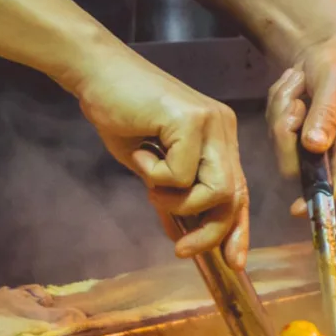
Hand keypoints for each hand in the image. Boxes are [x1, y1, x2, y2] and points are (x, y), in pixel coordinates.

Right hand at [74, 51, 249, 268]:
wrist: (96, 74)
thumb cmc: (119, 115)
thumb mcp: (148, 165)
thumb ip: (169, 194)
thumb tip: (179, 235)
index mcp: (220, 138)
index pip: (239, 190)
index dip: (237, 228)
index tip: (233, 261)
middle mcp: (224, 129)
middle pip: (234, 196)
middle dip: (211, 232)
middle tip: (181, 250)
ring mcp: (212, 123)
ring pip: (215, 190)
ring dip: (176, 202)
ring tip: (149, 183)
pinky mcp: (192, 120)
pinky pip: (180, 174)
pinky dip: (153, 175)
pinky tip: (140, 150)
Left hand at [266, 19, 335, 213]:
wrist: (327, 44)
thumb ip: (327, 113)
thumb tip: (315, 147)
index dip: (322, 197)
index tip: (298, 210)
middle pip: (300, 164)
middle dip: (287, 130)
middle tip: (295, 99)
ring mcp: (315, 142)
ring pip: (283, 145)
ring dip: (282, 110)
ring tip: (297, 84)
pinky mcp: (297, 134)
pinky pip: (275, 128)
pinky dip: (278, 104)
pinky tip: (294, 86)